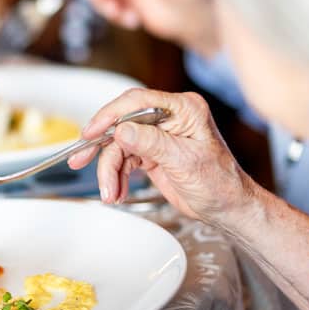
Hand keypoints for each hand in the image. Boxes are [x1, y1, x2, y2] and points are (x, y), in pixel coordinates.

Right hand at [67, 88, 257, 225]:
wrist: (226, 207)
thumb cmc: (219, 183)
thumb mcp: (184, 161)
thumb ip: (152, 143)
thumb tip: (122, 130)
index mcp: (183, 109)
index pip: (138, 102)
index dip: (111, 114)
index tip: (92, 130)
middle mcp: (169, 118)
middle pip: (122, 124)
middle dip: (103, 147)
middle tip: (82, 158)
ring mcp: (158, 136)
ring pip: (119, 146)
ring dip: (110, 170)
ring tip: (109, 192)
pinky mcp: (151, 153)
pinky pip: (124, 160)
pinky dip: (116, 177)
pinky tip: (116, 191)